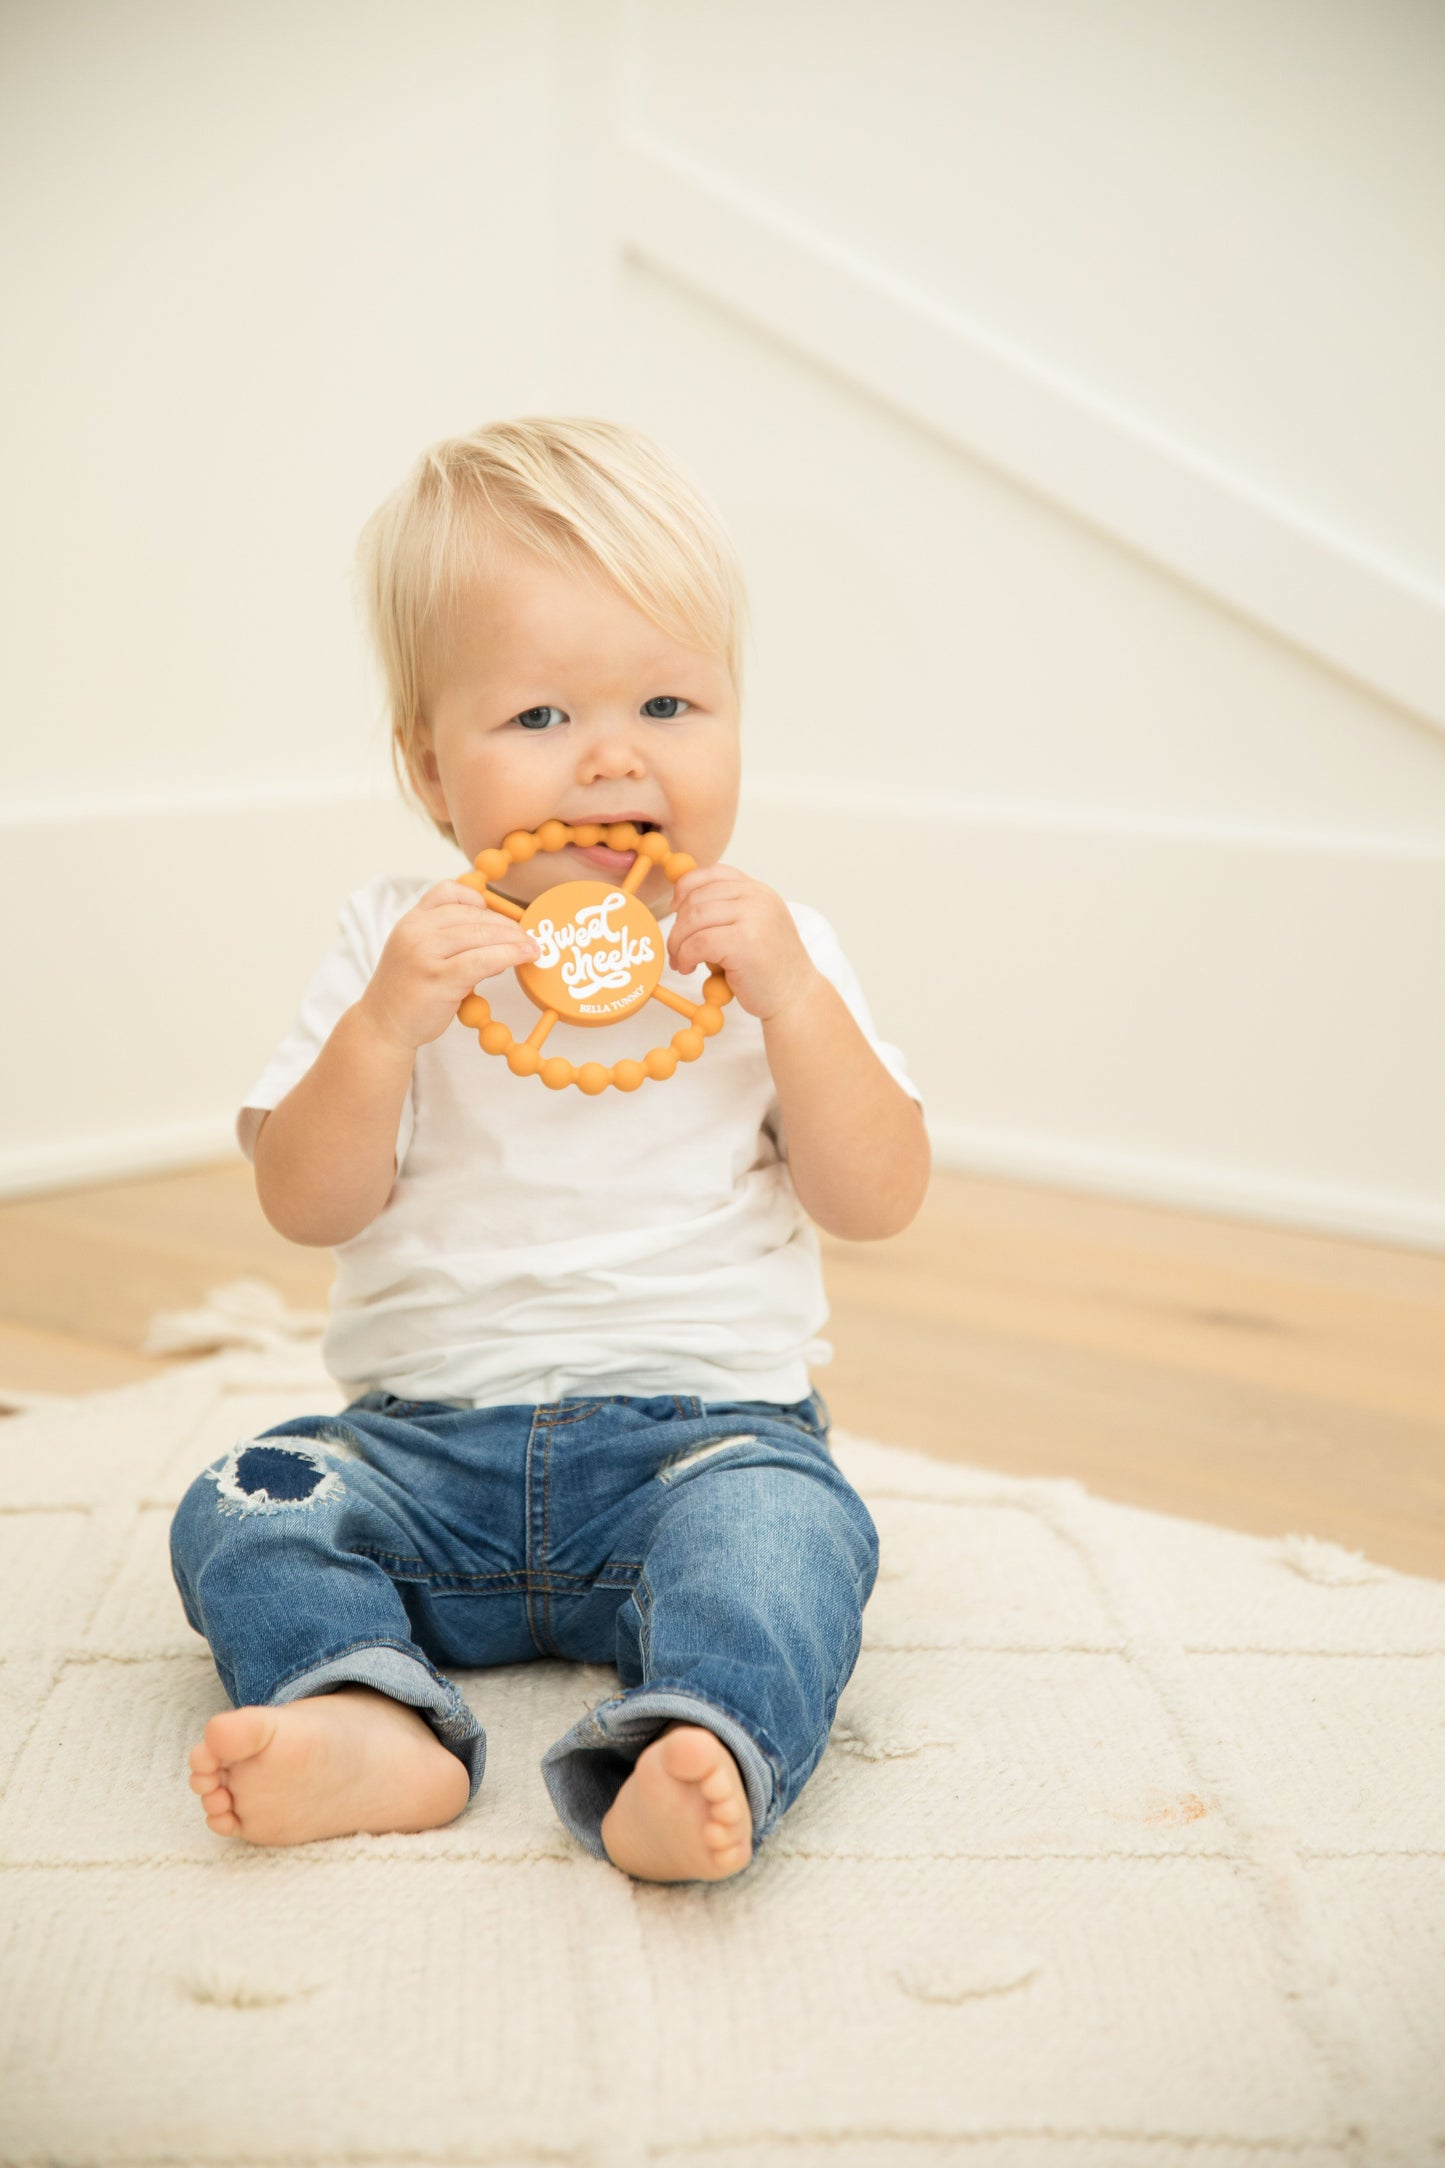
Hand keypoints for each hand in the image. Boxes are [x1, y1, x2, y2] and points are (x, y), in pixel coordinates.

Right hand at [358, 881, 539, 1053]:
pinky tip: (524, 957)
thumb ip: (447, 936)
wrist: (383, 1026)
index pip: (449, 892)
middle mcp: (415, 931)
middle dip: (506, 924)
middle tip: (528, 936)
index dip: (479, 900)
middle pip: (471, 914)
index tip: (498, 917)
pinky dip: (509, 955)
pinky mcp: (438, 978)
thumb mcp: (419, 951)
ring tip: (532, 948)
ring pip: (480, 934)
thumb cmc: (408, 991)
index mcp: (411, 920)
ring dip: (513, 939)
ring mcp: (424, 953)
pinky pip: (482, 960)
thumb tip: (498, 932)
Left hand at [666, 864, 820, 1022]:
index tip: (675, 908)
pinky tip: (688, 967)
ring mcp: (754, 917)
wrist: (796, 996)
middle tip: (676, 948)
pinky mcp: (745, 942)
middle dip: (678, 925)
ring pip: (693, 919)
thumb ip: (725, 911)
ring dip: (678, 942)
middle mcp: (758, 898)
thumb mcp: (751, 927)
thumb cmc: (768, 968)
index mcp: (759, 891)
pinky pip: (698, 943)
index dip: (686, 888)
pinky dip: (685, 956)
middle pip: (697, 897)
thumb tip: (679, 903)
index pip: (713, 873)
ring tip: (681, 960)